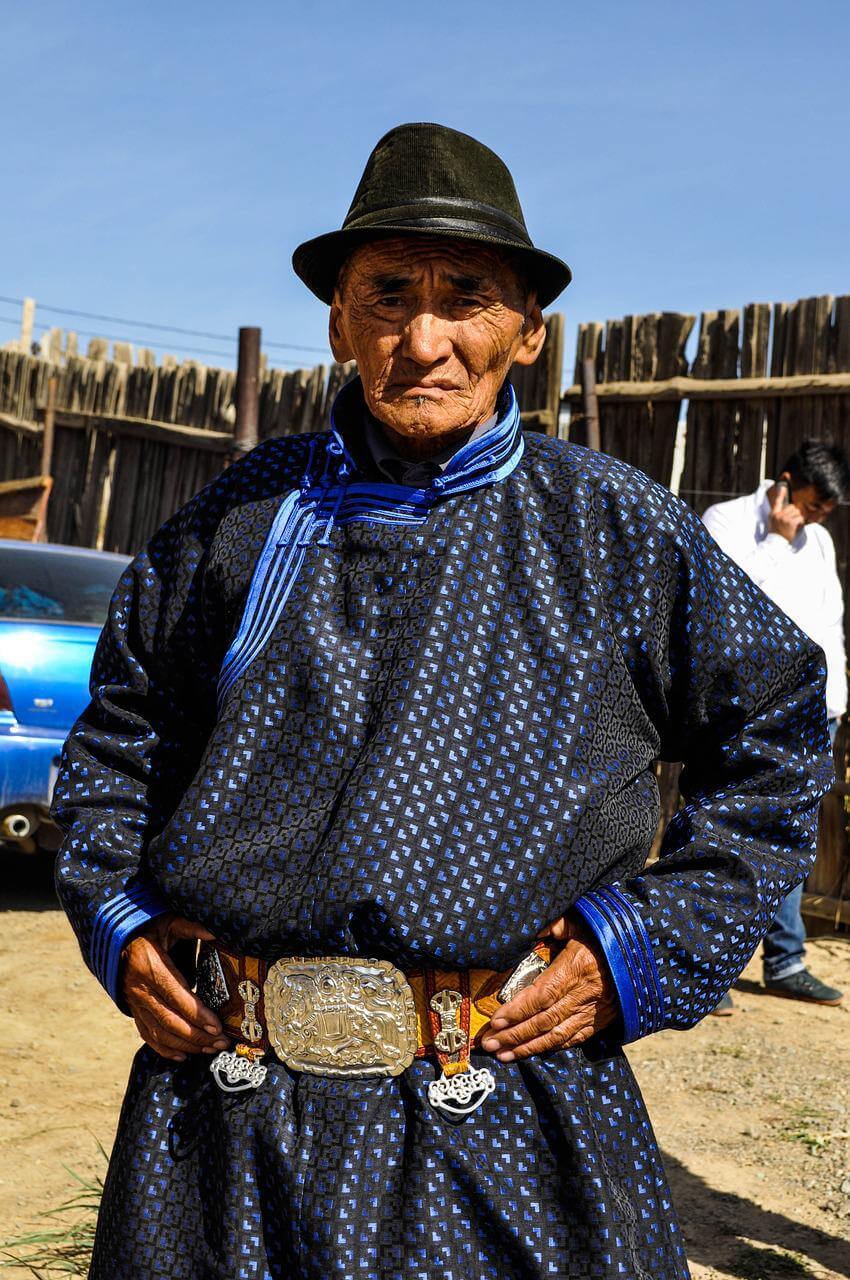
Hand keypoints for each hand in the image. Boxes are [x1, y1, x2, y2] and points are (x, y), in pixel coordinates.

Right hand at [122, 913, 228, 1061]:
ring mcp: (134, 1002)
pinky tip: (181, 1055)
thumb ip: (191, 927)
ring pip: (159, 1032)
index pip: (177, 996)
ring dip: (185, 1045)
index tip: (218, 1026)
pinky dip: (163, 1048)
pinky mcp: (132, 1010)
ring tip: (208, 1049)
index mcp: (150, 966)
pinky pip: (146, 1034)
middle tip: (221, 1043)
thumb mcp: (168, 922)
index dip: (198, 1014)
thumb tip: (216, 933)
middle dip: (197, 1035)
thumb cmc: (146, 928)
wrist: (114, 939)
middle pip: (170, 1020)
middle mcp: (140, 989)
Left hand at [481, 916, 616, 1061]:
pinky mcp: (601, 1021)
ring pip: (556, 1035)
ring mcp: (593, 1011)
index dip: (516, 1011)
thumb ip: (552, 925)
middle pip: (543, 1021)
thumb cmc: (607, 935)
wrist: (645, 954)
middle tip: (488, 1044)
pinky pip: (573, 1038)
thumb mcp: (579, 922)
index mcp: (575, 969)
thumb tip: (529, 928)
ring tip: (502, 1054)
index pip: (540, 996)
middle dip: (513, 1035)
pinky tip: (533, 1052)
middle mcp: (583, 995)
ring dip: (527, 1047)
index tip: (495, 1021)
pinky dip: (551, 1047)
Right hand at [768, 484, 803, 542]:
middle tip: (791, 522)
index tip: (783, 487)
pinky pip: (800, 518)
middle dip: (794, 513)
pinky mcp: (791, 522)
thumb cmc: (776, 533)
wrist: (775, 543)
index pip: (777, 502)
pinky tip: (796, 528)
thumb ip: (778, 514)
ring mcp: (785, 518)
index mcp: (773, 514)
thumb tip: (788, 508)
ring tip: (792, 526)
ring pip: (797, 512)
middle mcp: (779, 514)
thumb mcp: (773, 522)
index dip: (780, 494)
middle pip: (792, 507)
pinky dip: (800, 523)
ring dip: (798, 518)